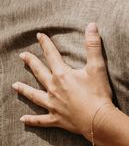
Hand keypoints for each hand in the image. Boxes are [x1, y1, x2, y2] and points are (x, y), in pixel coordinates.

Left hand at [13, 23, 113, 138]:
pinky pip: (40, 120)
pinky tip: (23, 119)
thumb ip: (93, 45)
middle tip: (23, 56)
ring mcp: (52, 104)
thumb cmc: (98, 92)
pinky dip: (31, 120)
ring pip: (34, 95)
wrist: (97, 119)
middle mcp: (53, 88)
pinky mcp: (56, 118)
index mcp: (62, 74)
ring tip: (15, 85)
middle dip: (31, 63)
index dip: (46, 44)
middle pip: (39, 73)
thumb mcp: (97, 66)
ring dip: (24, 90)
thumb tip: (91, 25)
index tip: (39, 36)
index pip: (51, 55)